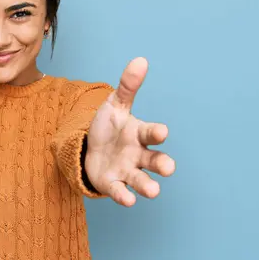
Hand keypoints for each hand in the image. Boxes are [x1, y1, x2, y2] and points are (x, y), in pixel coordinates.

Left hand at [85, 57, 175, 206]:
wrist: (90, 148)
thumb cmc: (109, 127)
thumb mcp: (115, 105)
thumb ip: (127, 86)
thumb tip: (141, 59)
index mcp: (139, 134)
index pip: (151, 133)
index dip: (156, 132)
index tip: (163, 132)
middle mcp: (138, 154)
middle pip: (154, 160)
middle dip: (162, 164)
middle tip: (169, 168)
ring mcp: (127, 171)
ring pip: (141, 180)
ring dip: (148, 186)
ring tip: (153, 191)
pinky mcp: (113, 184)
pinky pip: (120, 191)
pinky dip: (124, 196)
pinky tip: (128, 200)